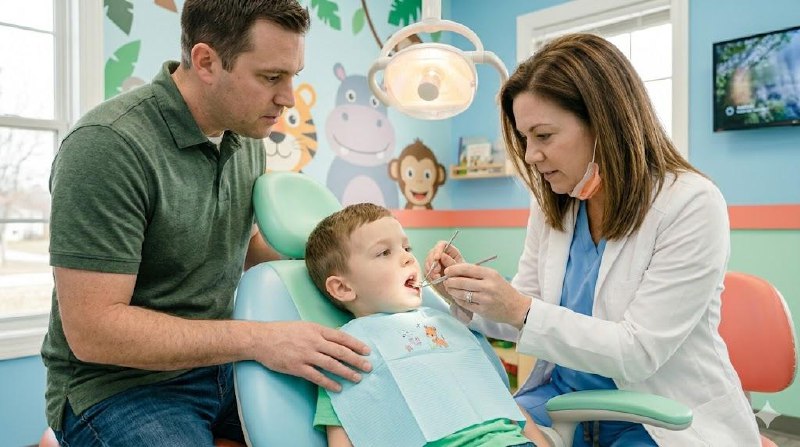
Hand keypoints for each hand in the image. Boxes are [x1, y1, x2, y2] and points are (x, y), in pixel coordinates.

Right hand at [252, 321, 370, 391]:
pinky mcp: (297, 368)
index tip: (367, 351)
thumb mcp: (304, 326)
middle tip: (368, 367)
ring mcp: (306, 355)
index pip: (342, 337)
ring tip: (357, 378)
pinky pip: (317, 377)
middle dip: (356, 360)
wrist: (261, 339)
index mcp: (316, 329)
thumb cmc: (283, 331)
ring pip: (332, 365)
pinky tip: (338, 388)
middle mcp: (313, 341)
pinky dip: (329, 383)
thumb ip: (320, 333)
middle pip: (340, 352)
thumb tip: (337, 339)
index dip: (356, 345)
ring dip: (346, 372)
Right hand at [423, 240, 464, 294]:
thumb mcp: (459, 269)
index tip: (437, 258)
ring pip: (427, 262)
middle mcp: (441, 255)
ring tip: (437, 277)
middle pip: (432, 253)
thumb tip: (442, 256)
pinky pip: (426, 270)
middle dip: (433, 262)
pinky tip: (435, 279)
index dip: (438, 250)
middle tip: (437, 272)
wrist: (458, 287)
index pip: (442, 245)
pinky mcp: (430, 270)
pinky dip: (429, 275)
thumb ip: (451, 262)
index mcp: (450, 251)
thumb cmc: (461, 276)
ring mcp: (434, 262)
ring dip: (431, 270)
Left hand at [440, 262, 531, 328]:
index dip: (454, 269)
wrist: (516, 307)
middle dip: (450, 281)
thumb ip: (477, 274)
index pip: (467, 269)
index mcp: (490, 274)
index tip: (447, 270)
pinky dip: (458, 299)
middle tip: (446, 281)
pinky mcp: (482, 310)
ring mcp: (485, 299)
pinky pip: (465, 304)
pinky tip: (457, 297)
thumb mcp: (493, 277)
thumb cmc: (502, 290)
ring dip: (452, 291)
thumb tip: (455, 270)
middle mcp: (487, 286)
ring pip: (461, 293)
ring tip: (449, 289)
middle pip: (461, 282)